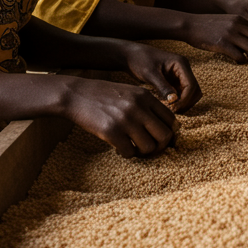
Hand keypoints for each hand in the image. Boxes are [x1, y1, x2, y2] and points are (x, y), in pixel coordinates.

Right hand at [59, 75, 176, 156]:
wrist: (76, 94)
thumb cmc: (104, 96)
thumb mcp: (130, 93)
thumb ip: (147, 106)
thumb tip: (164, 128)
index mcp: (146, 96)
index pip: (172, 119)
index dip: (170, 133)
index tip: (161, 139)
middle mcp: (139, 107)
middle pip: (165, 135)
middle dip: (160, 146)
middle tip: (150, 149)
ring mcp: (125, 120)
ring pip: (149, 147)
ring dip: (143, 152)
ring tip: (133, 148)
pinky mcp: (111, 132)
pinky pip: (129, 152)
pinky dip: (127, 154)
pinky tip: (119, 148)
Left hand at [123, 42, 201, 112]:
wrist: (131, 56)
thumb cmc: (139, 60)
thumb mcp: (150, 73)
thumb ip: (163, 86)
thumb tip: (174, 101)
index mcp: (181, 63)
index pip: (191, 85)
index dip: (185, 100)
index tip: (173, 109)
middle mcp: (184, 69)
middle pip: (195, 90)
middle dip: (186, 102)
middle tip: (172, 111)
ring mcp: (180, 75)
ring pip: (191, 94)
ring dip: (184, 103)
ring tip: (170, 109)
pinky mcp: (175, 81)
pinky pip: (182, 94)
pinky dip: (178, 101)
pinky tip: (167, 106)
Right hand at [182, 12, 247, 61]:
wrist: (190, 24)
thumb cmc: (209, 26)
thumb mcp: (228, 21)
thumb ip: (241, 28)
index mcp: (240, 19)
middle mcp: (238, 25)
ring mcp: (230, 34)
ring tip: (246, 60)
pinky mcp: (221, 44)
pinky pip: (239, 56)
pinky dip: (241, 61)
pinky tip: (236, 61)